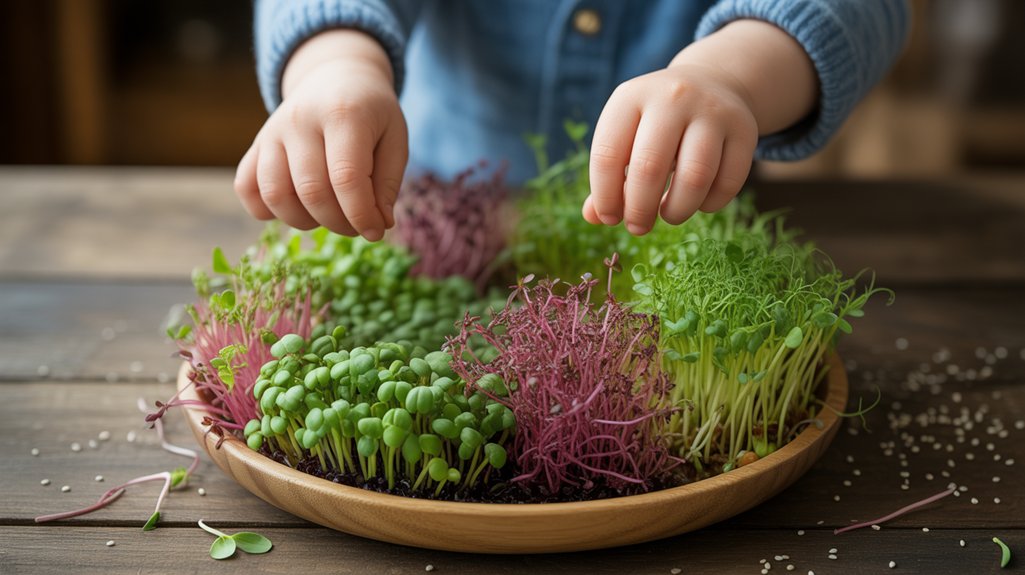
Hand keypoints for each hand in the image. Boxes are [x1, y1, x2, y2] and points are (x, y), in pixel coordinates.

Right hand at [234, 30, 406, 240]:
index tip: (375, 232)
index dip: (361, 215)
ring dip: (304, 221)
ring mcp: (271, 132)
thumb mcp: (394, 138)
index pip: (346, 178)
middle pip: (312, 192)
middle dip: (339, 223)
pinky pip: (246, 188)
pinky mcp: (255, 145)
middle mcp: (300, 120)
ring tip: (328, 215)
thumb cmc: (371, 114)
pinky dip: (266, 211)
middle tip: (357, 224)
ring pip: (275, 195)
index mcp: (343, 114)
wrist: (336, 77)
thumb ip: (388, 183)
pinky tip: (296, 206)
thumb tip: (377, 225)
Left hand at [584, 19, 817, 234]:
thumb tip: (592, 217)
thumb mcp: (626, 134)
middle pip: (649, 167)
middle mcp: (672, 98)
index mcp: (631, 97)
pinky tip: (699, 203)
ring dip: (677, 210)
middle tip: (638, 227)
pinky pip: (728, 182)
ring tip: (668, 216)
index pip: (607, 155)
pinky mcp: (745, 129)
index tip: (609, 218)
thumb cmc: (656, 122)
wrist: (712, 83)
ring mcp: (712, 111)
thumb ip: (609, 174)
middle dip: (639, 209)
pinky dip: (710, 204)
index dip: (605, 196)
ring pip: (694, 177)